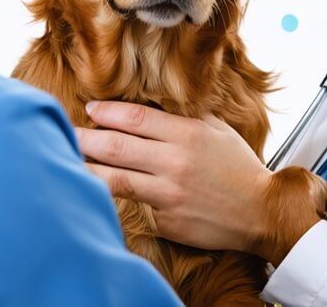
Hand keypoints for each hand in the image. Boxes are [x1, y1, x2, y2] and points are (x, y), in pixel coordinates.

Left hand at [77, 101, 324, 264]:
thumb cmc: (237, 167)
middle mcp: (175, 162)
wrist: (260, 211)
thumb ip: (182, 117)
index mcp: (187, 134)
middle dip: (84, 138)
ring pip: (115, 178)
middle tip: (66, 132)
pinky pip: (135, 203)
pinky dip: (116, 195)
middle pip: (116, 146)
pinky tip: (97, 189)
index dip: (107, 112)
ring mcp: (169, 194)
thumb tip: (148, 106)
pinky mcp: (166, 220)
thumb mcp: (216, 130)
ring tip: (67, 160)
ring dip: (87, 168)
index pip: (134, 117)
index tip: (91, 110)